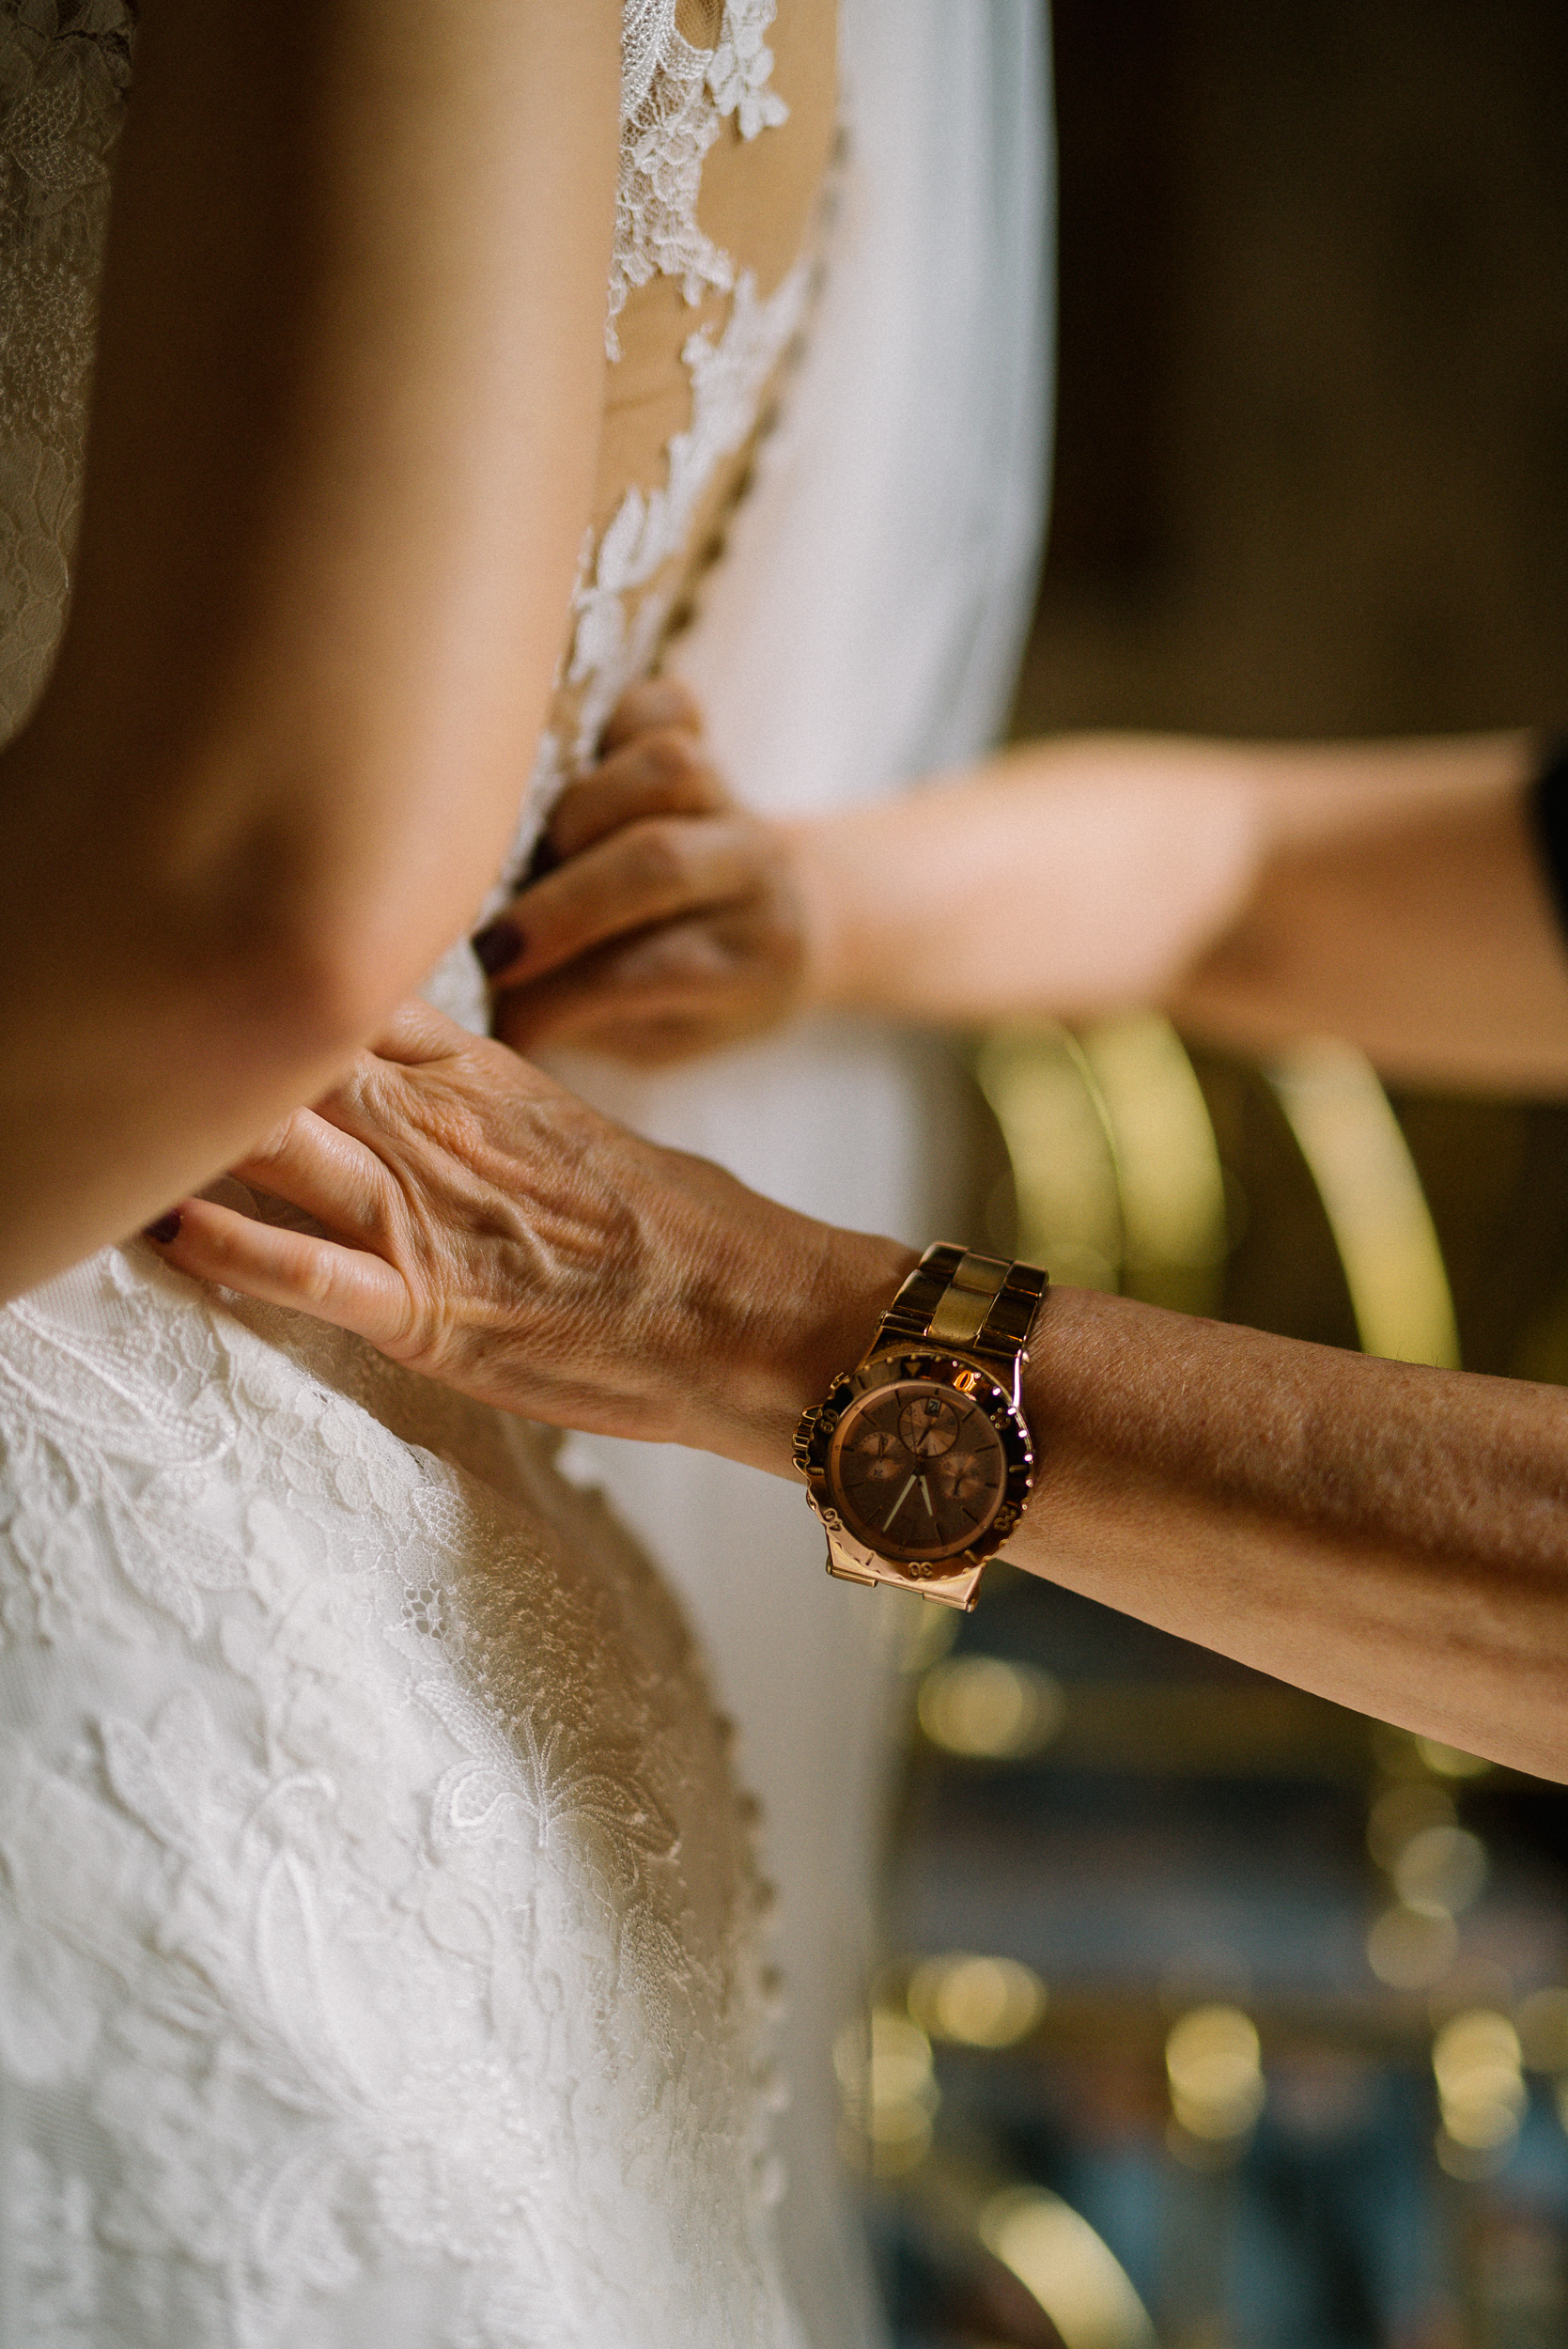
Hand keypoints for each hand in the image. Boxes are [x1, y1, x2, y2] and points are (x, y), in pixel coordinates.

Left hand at [144, 1001, 913, 1467]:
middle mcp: (443, 1131)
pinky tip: (166, 1231)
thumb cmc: (688, 1232)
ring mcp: (433, 1218)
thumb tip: (460, 1105)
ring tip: (120, 1104)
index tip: (208, 951)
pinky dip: (236, 1253)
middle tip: (126, 1009)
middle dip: (209, 1032)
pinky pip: (316, 1275)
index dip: (273, 974)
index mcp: (484, 1078)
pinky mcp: (435, 1311)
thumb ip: (501, 1111)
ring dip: (199, 1127)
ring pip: (286, 1147)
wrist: (753, 1310)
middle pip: (292, 1056)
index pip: (351, 998)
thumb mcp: (586, 1135)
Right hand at [473, 680, 808, 1065]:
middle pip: (659, 862)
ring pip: (667, 766)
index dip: (569, 996)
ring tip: (520, 854)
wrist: (791, 930)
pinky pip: (666, 706)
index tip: (503, 1023)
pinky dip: (610, 723)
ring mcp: (734, 801)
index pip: (661, 970)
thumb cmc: (702, 999)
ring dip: (578, 810)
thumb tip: (487, 1010)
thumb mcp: (664, 1037)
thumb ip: (593, 1018)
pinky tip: (565, 771)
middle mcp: (755, 871)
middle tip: (489, 952)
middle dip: (560, 907)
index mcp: (756, 961)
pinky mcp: (708, 746)